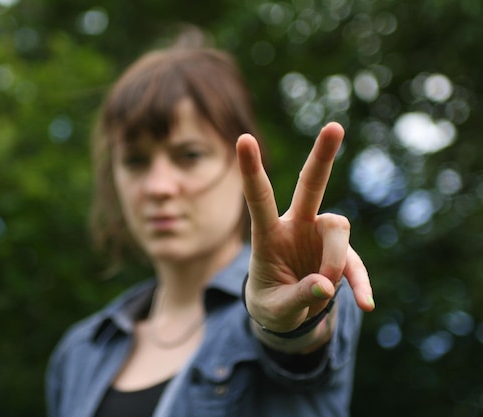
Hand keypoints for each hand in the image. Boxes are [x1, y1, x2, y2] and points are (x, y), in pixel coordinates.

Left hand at [237, 122, 374, 333]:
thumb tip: (325, 285)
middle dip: (323, 157)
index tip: (245, 138)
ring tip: (324, 291)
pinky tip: (365, 304)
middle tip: (334, 126)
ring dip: (336, 260)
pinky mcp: (341, 255)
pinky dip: (360, 283)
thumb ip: (297, 297)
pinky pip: (356, 263)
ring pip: (338, 227)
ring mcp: (320, 237)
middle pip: (311, 185)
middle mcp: (295, 226)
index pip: (259, 199)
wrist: (288, 316)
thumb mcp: (276, 309)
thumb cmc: (272, 305)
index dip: (252, 170)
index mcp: (267, 234)